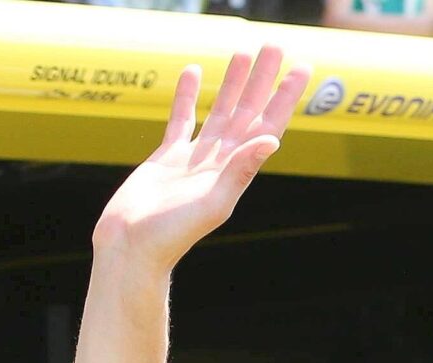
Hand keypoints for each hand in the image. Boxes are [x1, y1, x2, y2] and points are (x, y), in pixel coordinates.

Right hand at [89, 47, 311, 271]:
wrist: (132, 247)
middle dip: (262, 80)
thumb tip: (271, 141)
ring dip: (233, 84)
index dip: (284, 98)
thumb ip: (240, 171)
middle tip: (275, 45)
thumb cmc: (170, 235)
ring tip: (244, 53)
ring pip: (220, 111)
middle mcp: (219, 164)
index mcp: (235, 173)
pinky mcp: (167, 158)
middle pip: (247, 112)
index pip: (267, 127)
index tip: (300, 69)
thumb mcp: (212, 203)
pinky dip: (188, 96)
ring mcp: (194, 159)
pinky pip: (182, 119)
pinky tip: (193, 71)